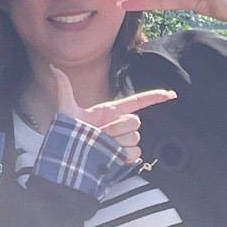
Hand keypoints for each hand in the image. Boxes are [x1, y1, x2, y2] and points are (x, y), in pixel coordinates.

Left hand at [52, 67, 174, 163]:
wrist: (69, 158)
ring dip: (117, 143)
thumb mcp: (66, 110)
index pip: (138, 101)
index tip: (172, 95)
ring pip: (135, 138)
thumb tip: (54, 67)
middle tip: (97, 134)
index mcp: (111, 111)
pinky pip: (135, 153)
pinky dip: (123, 156)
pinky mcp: (125, 156)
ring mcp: (124, 141)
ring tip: (99, 146)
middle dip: (116, 128)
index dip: (155, 97)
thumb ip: (64, 89)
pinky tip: (108, 156)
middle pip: (134, 121)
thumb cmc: (68, 134)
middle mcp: (120, 124)